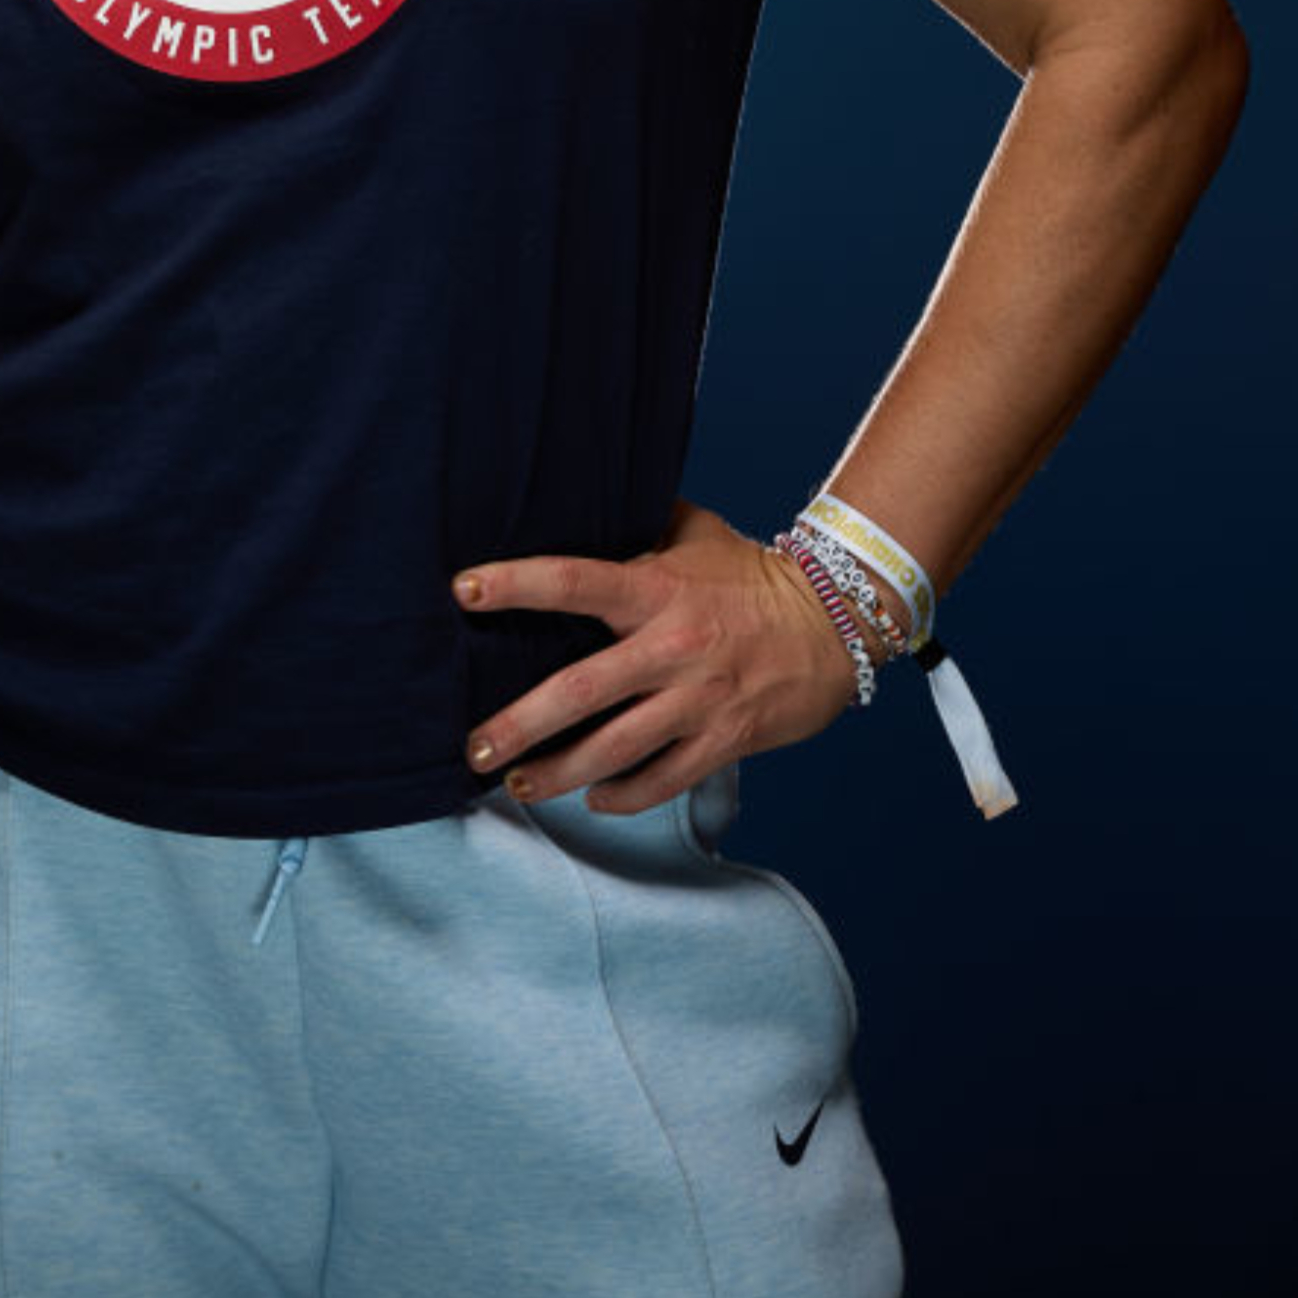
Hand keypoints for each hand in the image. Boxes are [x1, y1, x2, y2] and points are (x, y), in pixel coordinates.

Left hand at [452, 497, 860, 815]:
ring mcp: (698, 699)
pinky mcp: (724, 740)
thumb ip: (639, 525)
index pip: (574, 580)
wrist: (834, 625)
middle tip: (473, 746)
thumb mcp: (695, 533)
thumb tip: (579, 499)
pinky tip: (592, 798)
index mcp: (658, 588)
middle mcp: (673, 646)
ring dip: (558, 772)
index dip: (516, 584)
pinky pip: (662, 778)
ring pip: (616, 748)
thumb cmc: (751, 575)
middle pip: (582, 689)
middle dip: (520, 723)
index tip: (463, 590)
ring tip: (514, 785)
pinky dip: (623, 794)